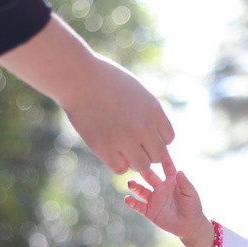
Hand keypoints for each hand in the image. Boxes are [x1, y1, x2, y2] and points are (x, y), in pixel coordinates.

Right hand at [60, 55, 174, 173]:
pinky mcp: (105, 148)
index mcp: (154, 112)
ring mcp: (125, 140)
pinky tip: (109, 151)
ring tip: (121, 149)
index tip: (143, 134)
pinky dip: (116, 163)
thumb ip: (149, 114)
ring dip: (133, 161)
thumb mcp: (137, 92)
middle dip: (148, 152)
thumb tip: (154, 137)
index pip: (168, 139)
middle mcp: (144, 128)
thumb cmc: (106, 80)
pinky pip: (120, 169)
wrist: (79, 77)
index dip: (156, 139)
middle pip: (159, 156)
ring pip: (142, 166)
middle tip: (133, 145)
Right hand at [125, 163, 213, 246]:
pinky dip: (132, 203)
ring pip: (141, 190)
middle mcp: (160, 187)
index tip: (156, 147)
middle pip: (149, 176)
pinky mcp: (149, 211)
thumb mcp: (191, 194)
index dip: (162, 158)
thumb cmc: (192, 207)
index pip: (166, 166)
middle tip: (135, 163)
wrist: (190, 226)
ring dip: (135, 186)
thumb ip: (185, 183)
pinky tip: (128, 199)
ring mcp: (154, 199)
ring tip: (130, 183)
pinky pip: (138, 206)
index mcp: (171, 181)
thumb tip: (180, 171)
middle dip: (142, 169)